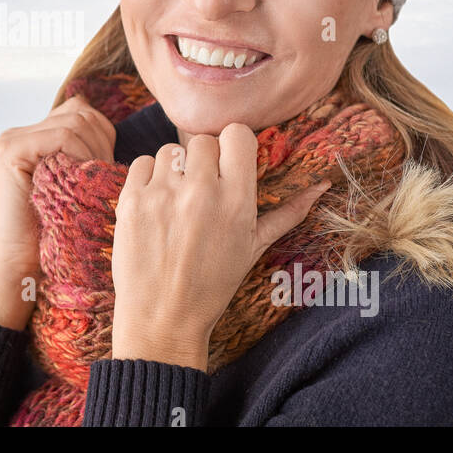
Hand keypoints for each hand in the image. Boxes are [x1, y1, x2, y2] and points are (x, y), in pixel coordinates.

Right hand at [0, 95, 115, 330]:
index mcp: (35, 137)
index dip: (104, 137)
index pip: (82, 111)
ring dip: (94, 153)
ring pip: (75, 122)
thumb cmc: (59, 234)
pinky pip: (62, 136)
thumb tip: (111, 127)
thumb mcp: (79, 186)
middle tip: (101, 180)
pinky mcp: (11, 151)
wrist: (24, 268)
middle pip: (81, 113)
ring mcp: (12, 140)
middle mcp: (20, 133)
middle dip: (102, 144)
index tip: (106, 171)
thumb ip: (87, 154)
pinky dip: (80, 156)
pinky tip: (78, 184)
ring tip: (89, 185)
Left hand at [110, 123, 332, 369]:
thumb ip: (287, 213)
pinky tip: (155, 205)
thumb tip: (322, 186)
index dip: (234, 146)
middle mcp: (200, 192)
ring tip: (176, 200)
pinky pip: (142, 163)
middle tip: (201, 190)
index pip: (237, 134)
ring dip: (175, 169)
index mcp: (236, 200)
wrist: (162, 318)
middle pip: (203, 140)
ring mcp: (162, 195)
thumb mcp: (254, 247)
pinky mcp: (131, 201)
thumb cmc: (213, 284)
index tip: (229, 164)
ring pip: (171, 150)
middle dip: (204, 160)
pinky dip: (148, 178)